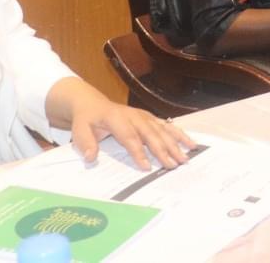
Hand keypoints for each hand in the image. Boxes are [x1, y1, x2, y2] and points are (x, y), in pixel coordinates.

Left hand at [47, 78, 193, 170]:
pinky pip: (166, 125)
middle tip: (173, 165)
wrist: (91, 103)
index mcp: (116, 118)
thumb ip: (85, 143)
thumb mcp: (79, 130)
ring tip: (186, 157)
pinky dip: (179, 134)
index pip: (129, 136)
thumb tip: (91, 157)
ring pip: (161, 129)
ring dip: (174, 143)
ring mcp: (143, 116)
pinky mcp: (149, 118)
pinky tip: (190, 143)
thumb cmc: (86, 119)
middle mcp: (133, 116)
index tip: (147, 167)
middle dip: (162, 150)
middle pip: (150, 134)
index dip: (138, 152)